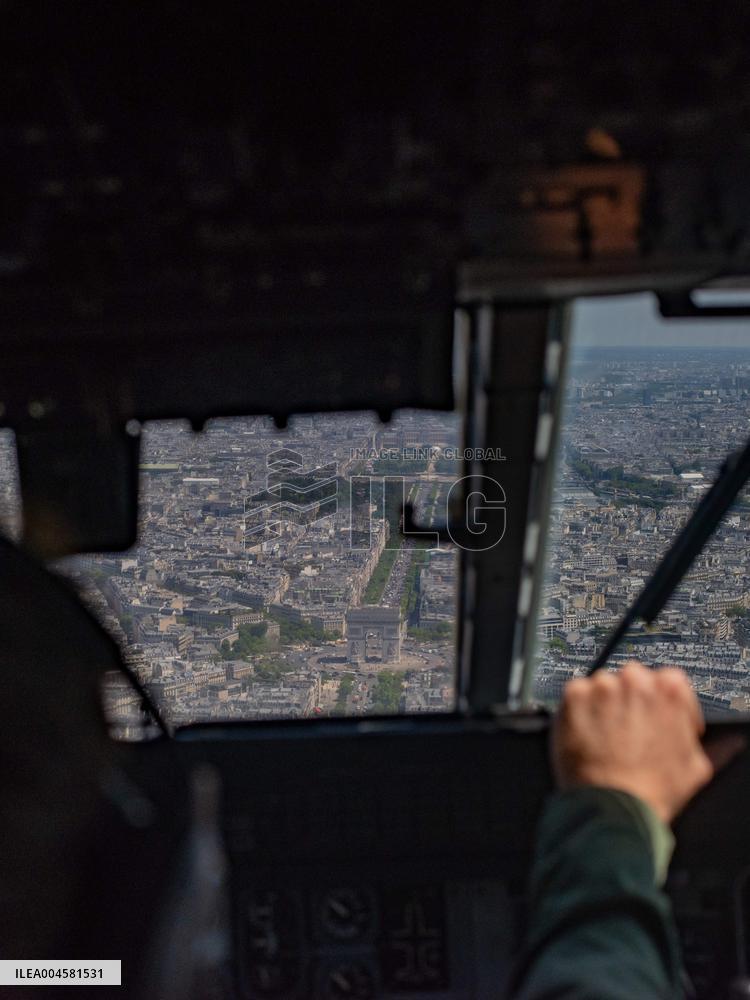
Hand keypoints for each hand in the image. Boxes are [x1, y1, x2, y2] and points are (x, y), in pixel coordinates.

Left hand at [553, 661, 743, 823]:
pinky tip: (587, 734)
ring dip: (605, 705)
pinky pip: (576, 694)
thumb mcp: (696, 768)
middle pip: (634, 680)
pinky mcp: (574, 697)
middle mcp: (636, 681)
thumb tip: (729, 741)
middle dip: (633, 701)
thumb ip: (711, 746)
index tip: (658, 718)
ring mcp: (603, 687)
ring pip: (604, 686)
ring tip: (606, 737)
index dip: (662, 704)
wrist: (613, 807)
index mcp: (671, 691)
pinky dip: (580, 711)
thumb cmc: (653, 791)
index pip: (668, 680)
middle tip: (629, 730)